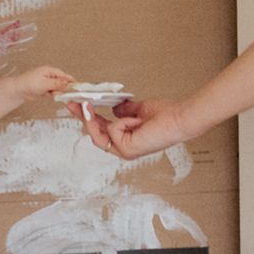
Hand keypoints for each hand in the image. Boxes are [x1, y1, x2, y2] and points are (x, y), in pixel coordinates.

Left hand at [14, 66, 74, 101]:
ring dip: (56, 92)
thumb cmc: (28, 83)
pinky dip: (52, 95)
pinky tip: (48, 95)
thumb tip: (67, 83)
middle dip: (62, 88)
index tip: (76, 86)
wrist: (18, 90)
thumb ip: (57, 84)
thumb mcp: (45, 83)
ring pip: (57, 88)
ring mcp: (47, 83)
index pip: (63, 75)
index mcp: (49, 71)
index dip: (70, 81)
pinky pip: (53, 92)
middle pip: (61, 82)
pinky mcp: (45, 89)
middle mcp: (49, 76)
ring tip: (50, 93)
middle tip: (62, 92)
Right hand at [67, 97, 188, 160]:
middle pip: (95, 135)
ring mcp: (125, 151)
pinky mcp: (128, 149)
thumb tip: (114, 108)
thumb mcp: (139, 110)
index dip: (88, 118)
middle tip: (73, 103)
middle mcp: (124, 148)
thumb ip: (124, 111)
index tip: (78, 104)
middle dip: (82, 118)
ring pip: (99, 136)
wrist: (180, 118)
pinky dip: (124, 120)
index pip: (101, 130)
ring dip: (93, 119)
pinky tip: (137, 120)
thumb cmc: (166, 116)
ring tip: (88, 104)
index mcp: (126, 140)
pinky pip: (114, 129)